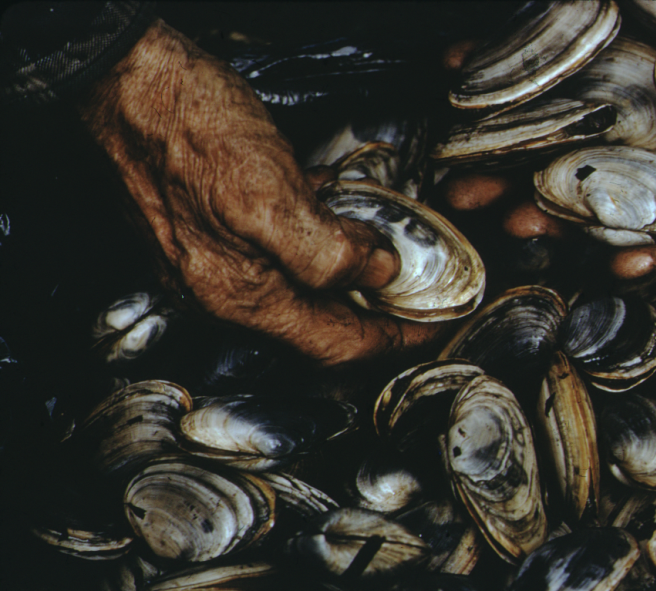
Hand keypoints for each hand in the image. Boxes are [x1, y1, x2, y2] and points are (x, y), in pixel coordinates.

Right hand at [77, 20, 440, 366]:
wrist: (123, 81)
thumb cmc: (187, 127)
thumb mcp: (271, 194)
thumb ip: (328, 252)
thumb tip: (376, 274)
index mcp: (243, 297)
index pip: (338, 346)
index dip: (394, 341)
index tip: (435, 329)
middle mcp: (227, 292)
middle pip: (321, 327)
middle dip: (375, 315)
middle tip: (421, 300)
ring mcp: (216, 264)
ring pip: (303, 290)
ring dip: (350, 277)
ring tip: (391, 257)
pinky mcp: (212, 231)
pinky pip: (279, 255)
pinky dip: (317, 243)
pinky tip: (335, 211)